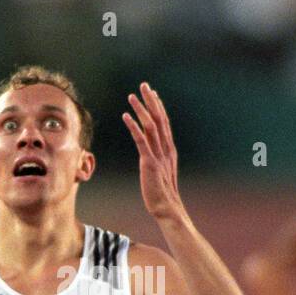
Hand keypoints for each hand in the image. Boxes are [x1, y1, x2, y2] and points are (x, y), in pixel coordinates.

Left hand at [123, 82, 183, 222]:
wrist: (168, 209)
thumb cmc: (162, 195)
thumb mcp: (161, 174)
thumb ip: (157, 161)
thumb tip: (151, 156)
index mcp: (170, 151)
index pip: (164, 123)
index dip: (158, 107)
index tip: (152, 94)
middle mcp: (166, 150)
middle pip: (160, 119)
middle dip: (152, 101)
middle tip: (144, 85)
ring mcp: (159, 156)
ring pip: (151, 126)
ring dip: (141, 109)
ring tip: (131, 96)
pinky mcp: (150, 163)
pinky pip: (141, 140)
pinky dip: (134, 126)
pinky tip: (125, 116)